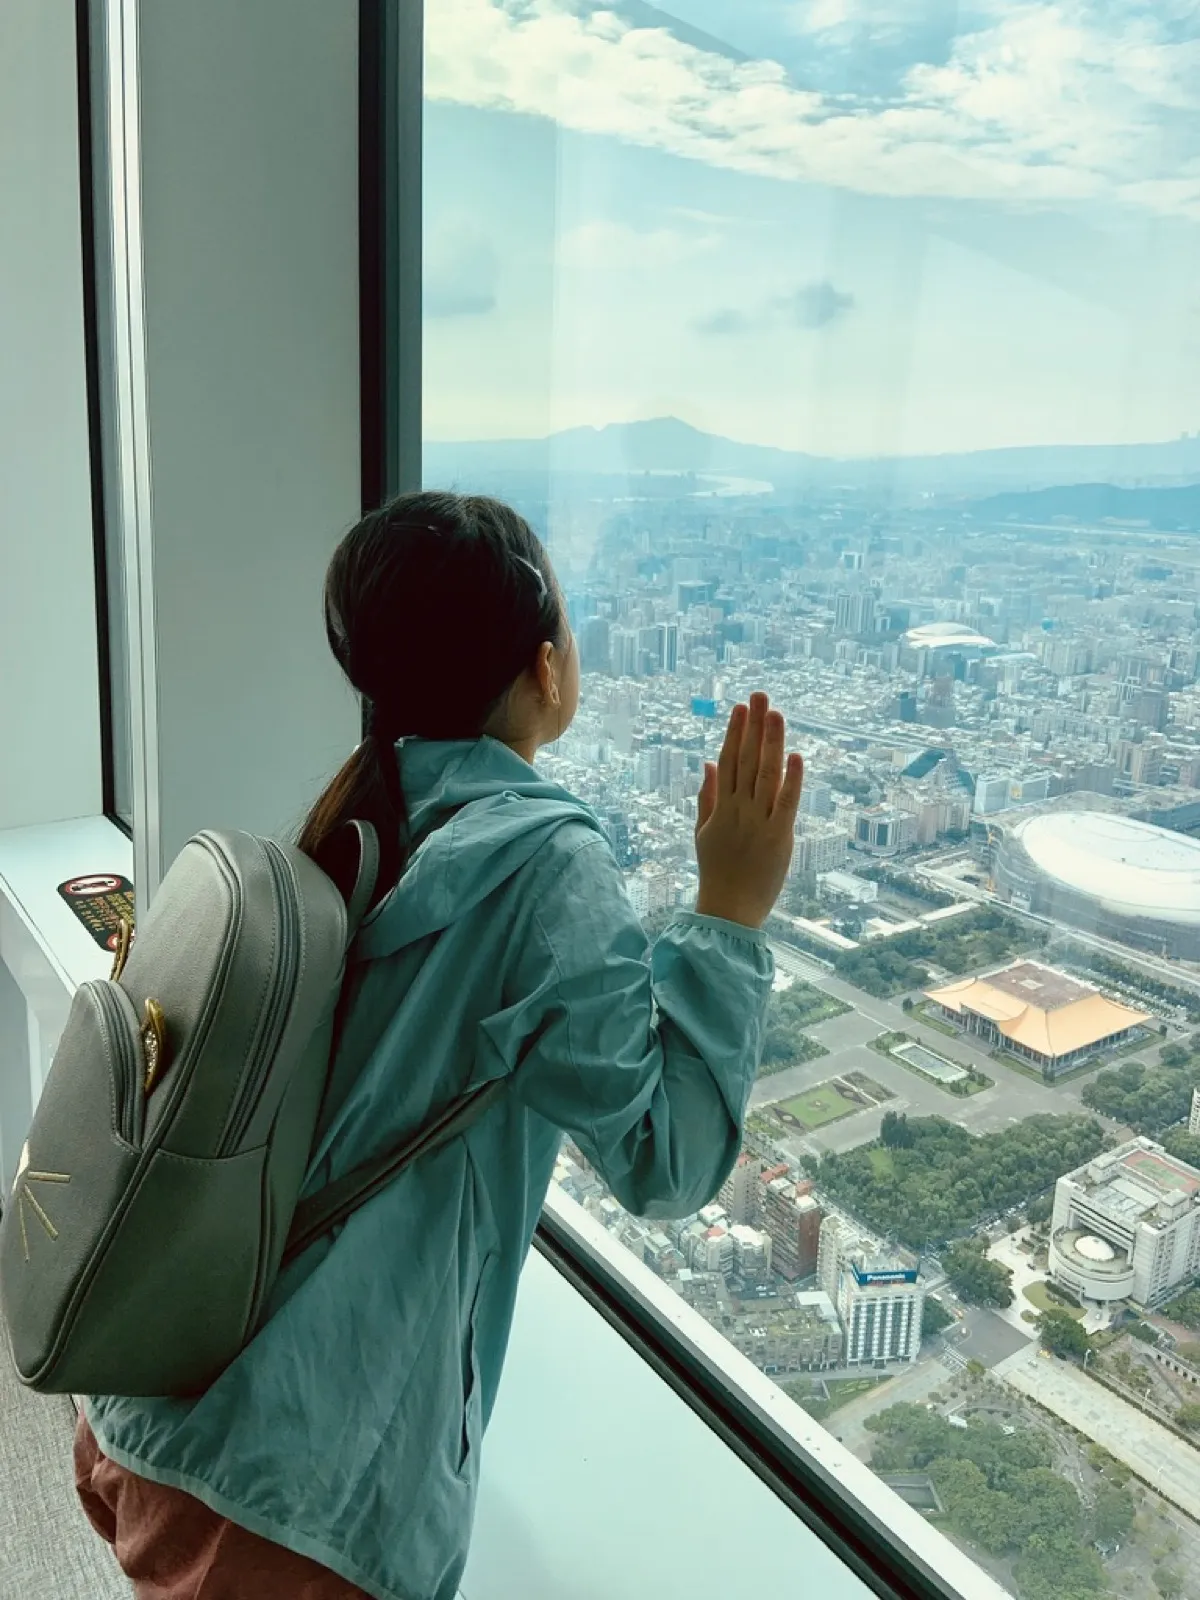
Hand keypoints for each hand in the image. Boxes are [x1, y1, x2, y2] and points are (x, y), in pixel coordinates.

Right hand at [693, 693, 803, 928]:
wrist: (728, 910)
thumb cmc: (718, 871)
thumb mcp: (703, 832)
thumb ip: (707, 796)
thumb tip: (708, 763)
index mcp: (721, 808)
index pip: (728, 761)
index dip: (734, 733)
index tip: (740, 708)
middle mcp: (738, 810)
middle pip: (746, 760)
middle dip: (753, 726)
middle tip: (759, 696)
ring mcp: (758, 822)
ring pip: (766, 774)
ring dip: (771, 742)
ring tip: (776, 713)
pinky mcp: (779, 837)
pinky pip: (786, 803)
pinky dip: (792, 779)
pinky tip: (796, 756)